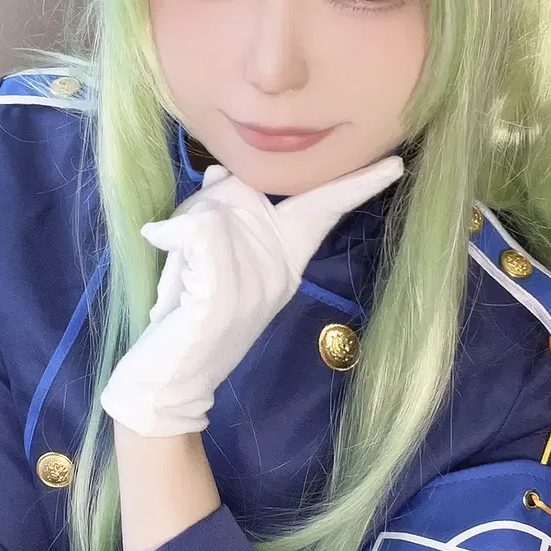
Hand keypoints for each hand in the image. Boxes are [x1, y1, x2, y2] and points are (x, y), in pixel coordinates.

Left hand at [98, 154, 403, 435]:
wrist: (171, 385)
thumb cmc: (186, 319)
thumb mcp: (207, 261)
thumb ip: (222, 216)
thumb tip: (222, 173)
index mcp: (286, 263)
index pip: (323, 212)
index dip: (354, 185)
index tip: (393, 165)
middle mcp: (280, 272)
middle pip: (246, 192)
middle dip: (207, 201)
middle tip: (182, 245)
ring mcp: (257, 285)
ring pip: (217, 208)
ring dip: (182, 224)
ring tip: (175, 266)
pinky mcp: (225, 296)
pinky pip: (202, 231)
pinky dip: (171, 229)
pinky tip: (157, 238)